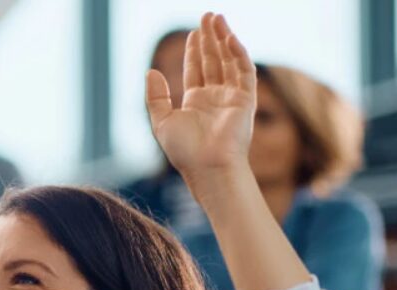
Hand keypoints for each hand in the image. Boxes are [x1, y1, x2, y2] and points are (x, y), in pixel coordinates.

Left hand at [146, 13, 254, 186]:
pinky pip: (244, 71)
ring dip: (223, 39)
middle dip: (210, 38)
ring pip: (229, 60)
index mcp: (196, 102)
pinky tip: (228, 38)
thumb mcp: (161, 122)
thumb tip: (150, 71)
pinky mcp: (246, 99)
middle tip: (207, 15)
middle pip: (213, 60)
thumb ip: (156, 97)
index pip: (197, 69)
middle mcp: (216, 97)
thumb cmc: (184, 151)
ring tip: (216, 18)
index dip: (195, 50)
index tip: (193, 32)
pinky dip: (237, 53)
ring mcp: (232, 97)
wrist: (207, 167)